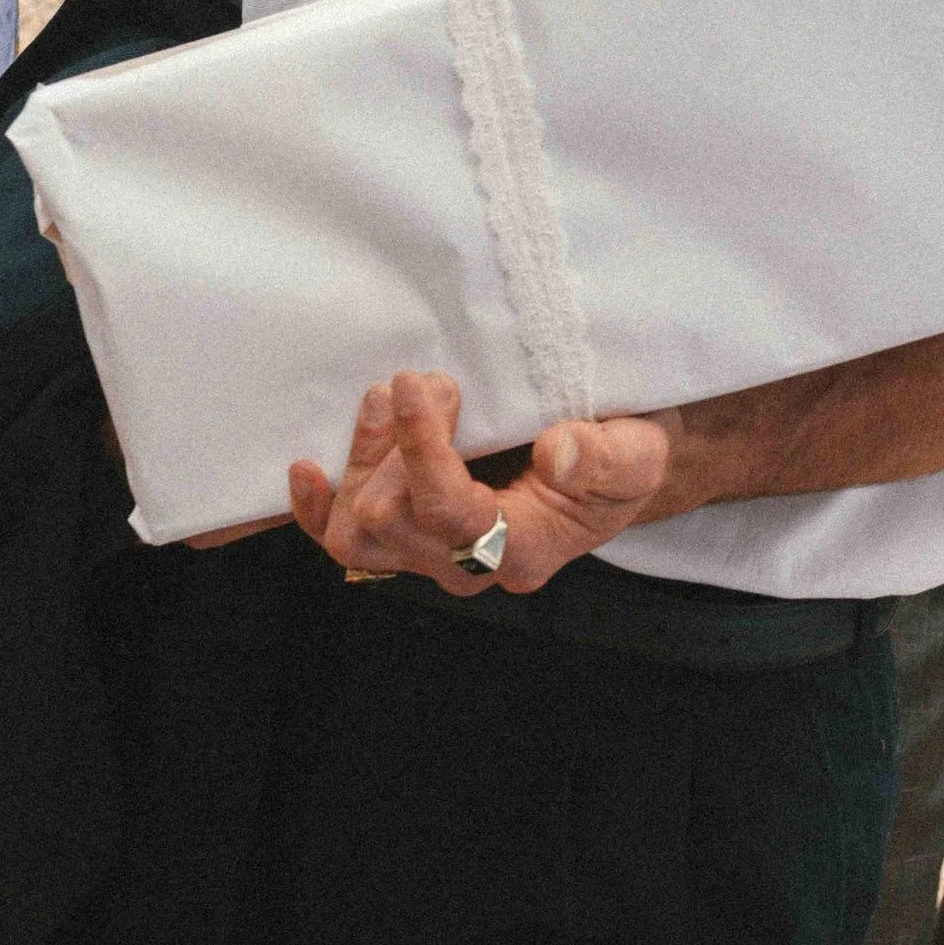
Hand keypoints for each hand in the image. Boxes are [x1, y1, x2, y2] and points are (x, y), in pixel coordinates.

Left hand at [285, 370, 673, 595]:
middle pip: (389, 525)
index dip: (422, 449)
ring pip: (358, 535)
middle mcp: (469, 563)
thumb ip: (604, 457)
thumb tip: (557, 454)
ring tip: (384, 399)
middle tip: (425, 380)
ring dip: (360, 460)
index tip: (419, 385)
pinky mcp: (409, 531)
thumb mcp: (637, 451)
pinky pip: (344, 538)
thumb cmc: (624, 456)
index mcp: (524, 547)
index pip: (450, 512)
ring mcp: (432, 552)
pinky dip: (318, 507)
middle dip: (393, 445)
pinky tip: (306, 469)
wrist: (613, 467)